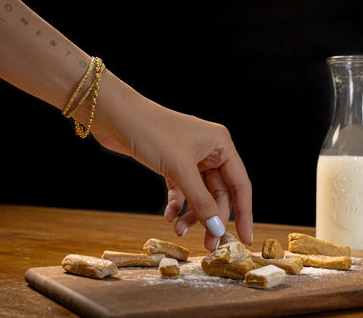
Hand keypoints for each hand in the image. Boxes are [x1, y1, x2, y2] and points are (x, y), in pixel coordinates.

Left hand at [91, 73, 252, 250]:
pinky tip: (168, 216)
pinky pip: (182, 190)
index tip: (245, 239)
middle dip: (212, 218)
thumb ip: (202, 201)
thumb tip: (218, 229)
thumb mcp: (180, 170)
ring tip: (179, 231)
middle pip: (219, 193)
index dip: (244, 213)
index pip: (240, 185)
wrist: (116, 116)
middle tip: (207, 245)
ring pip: (200, 194)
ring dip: (192, 214)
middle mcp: (210, 151)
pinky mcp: (172, 163)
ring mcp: (190, 157)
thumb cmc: (152, 132)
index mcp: (221, 145)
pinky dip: (178, 204)